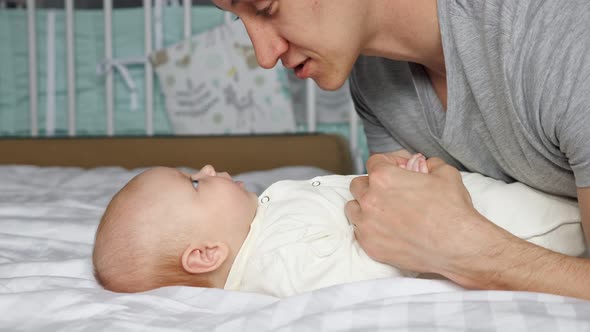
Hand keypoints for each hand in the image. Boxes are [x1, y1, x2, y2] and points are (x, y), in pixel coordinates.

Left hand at [345, 155, 508, 282]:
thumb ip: (428, 163)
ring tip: (383, 210)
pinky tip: (386, 229)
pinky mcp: (370, 246)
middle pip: (359, 184)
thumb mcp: (445, 173)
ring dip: (365, 206)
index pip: (374, 161)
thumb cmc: (452, 210)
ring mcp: (367, 225)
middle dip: (373, 184)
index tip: (399, 169)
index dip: (388, 162)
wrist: (458, 247)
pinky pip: (359, 232)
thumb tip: (423, 165)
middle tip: (390, 191)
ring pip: (353, 208)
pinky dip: (369, 228)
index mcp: (384, 178)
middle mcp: (370, 200)